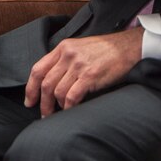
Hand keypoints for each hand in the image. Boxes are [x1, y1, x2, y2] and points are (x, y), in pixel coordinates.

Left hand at [24, 28, 144, 116]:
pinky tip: (71, 110)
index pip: (38, 69)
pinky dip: (68, 107)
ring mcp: (79, 65)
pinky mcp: (90, 76)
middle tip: (44, 113)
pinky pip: (72, 97)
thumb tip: (52, 81)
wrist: (130, 46)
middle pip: (46, 83)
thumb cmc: (108, 49)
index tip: (30, 101)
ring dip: (56, 106)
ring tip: (60, 112)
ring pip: (57, 92)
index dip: (30, 88)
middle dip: (42, 102)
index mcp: (64, 47)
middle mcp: (69, 55)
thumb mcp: (81, 47)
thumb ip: (65, 60)